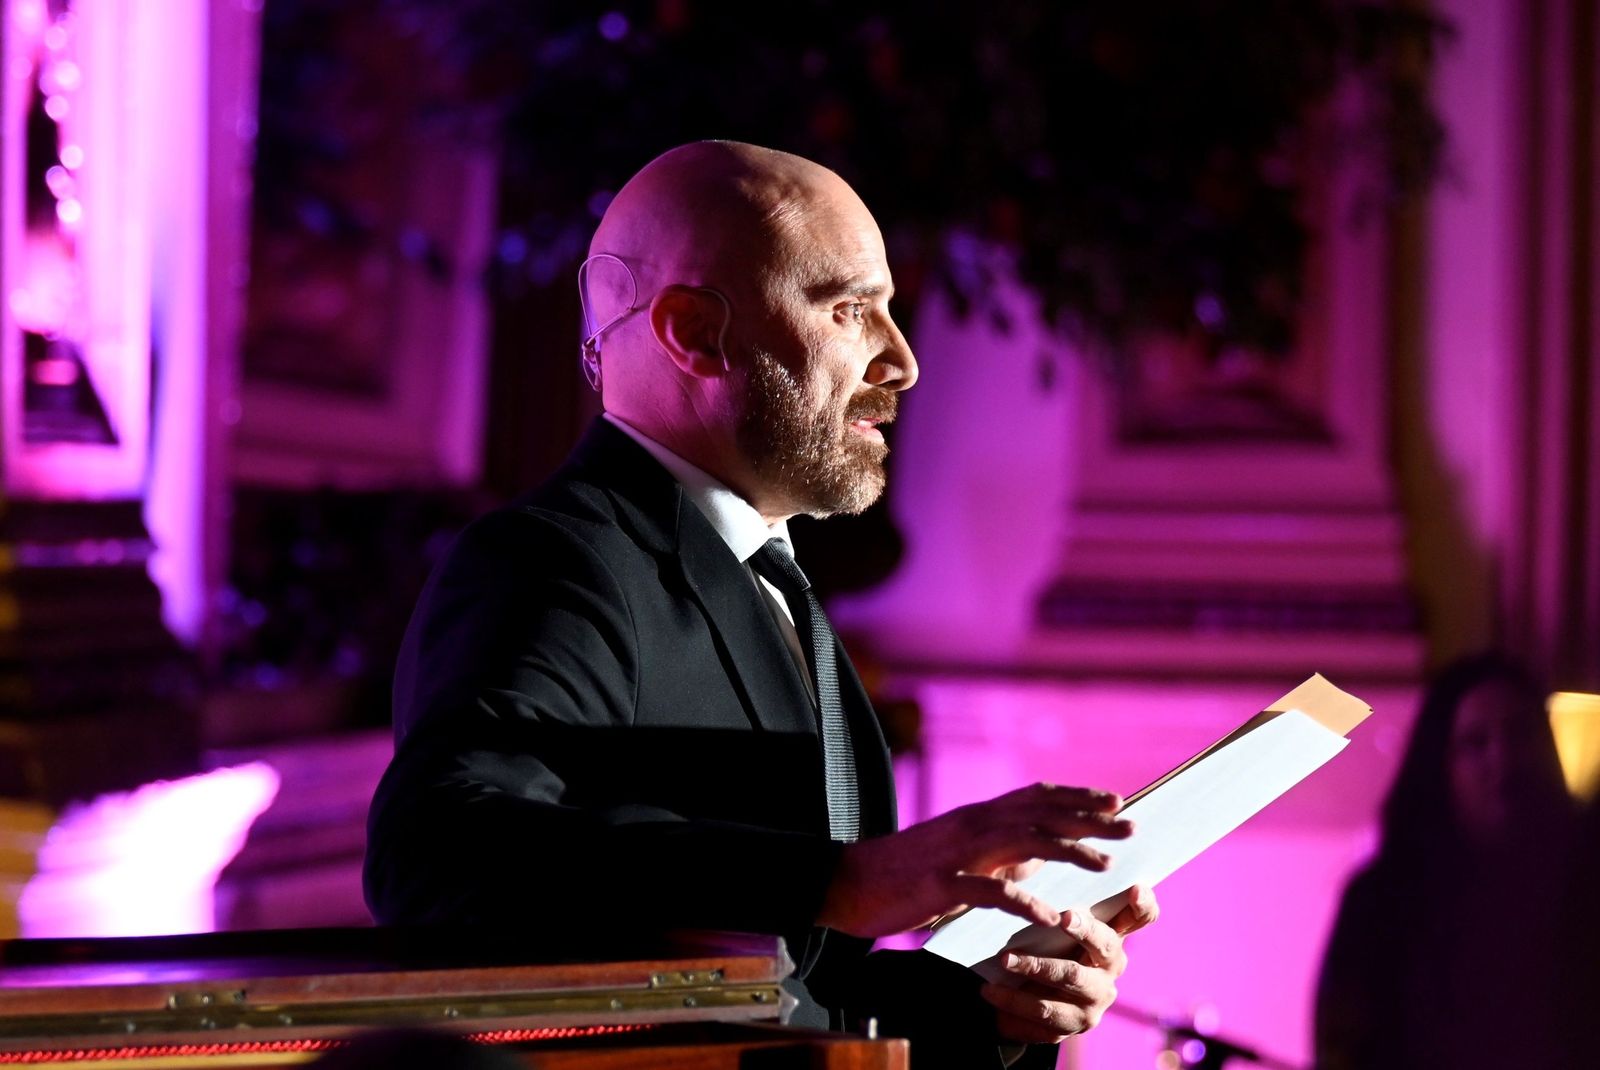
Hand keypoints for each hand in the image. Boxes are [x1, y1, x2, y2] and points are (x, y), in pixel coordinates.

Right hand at [816, 783, 1133, 937]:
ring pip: (1023, 841)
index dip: (1077, 797)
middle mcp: (971, 825)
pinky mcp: (940, 883)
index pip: (1035, 797)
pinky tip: (1052, 916)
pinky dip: (1025, 901)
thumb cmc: (901, 874)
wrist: (845, 883)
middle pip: (1040, 813)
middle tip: (1129, 826)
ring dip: (1068, 850)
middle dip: (1088, 818)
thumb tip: (1036, 859)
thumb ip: (996, 855)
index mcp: (974, 817)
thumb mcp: (956, 858)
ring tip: (1104, 865)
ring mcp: (956, 852)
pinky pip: (990, 891)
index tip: (1115, 801)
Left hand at [982, 885, 1159, 1043]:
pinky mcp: (1069, 1027)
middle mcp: (1109, 968)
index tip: (1135, 887)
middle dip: (1085, 931)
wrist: (1018, 996)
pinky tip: (989, 990)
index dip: (1142, 905)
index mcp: (1112, 936)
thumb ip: (1056, 895)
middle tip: (1064, 917)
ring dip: (1036, 967)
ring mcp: (1093, 1002)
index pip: (1140, 918)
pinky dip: (1013, 1002)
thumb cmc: (1038, 942)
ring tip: (1003, 958)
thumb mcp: (1048, 919)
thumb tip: (1046, 845)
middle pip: (1105, 947)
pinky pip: (1042, 1015)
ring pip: (1070, 981)